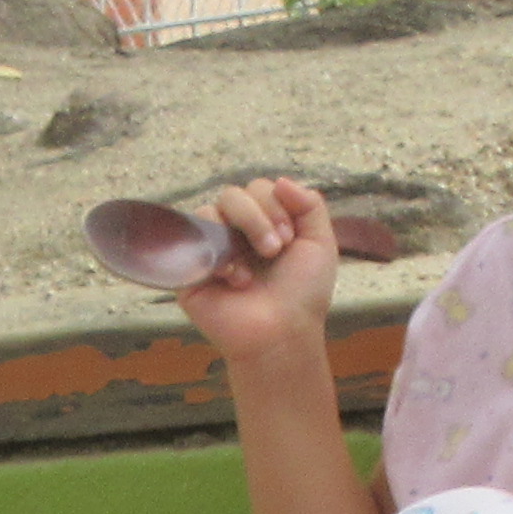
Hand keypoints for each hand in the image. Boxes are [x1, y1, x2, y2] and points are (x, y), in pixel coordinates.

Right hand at [175, 177, 344, 372]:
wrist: (282, 333)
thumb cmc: (302, 295)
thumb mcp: (320, 242)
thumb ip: (310, 204)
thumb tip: (281, 180)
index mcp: (264, 224)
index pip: (260, 188)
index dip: (276, 204)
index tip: (290, 238)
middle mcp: (236, 233)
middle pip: (236, 193)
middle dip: (260, 216)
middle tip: (275, 249)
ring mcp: (212, 248)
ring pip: (214, 207)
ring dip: (243, 228)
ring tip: (257, 262)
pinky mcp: (192, 266)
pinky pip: (194, 234)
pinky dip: (220, 252)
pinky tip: (236, 279)